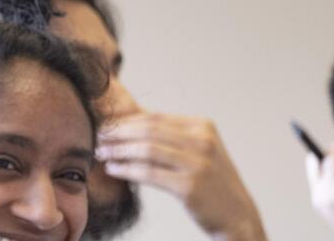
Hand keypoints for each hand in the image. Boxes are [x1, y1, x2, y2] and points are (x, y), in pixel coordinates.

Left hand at [96, 112, 265, 240]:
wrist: (237, 216)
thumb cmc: (210, 182)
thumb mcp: (198, 150)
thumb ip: (170, 134)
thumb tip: (132, 118)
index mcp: (203, 127)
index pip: (154, 118)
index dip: (124, 121)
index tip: (104, 126)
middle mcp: (203, 142)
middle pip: (147, 130)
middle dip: (117, 133)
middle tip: (96, 137)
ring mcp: (198, 164)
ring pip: (146, 150)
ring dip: (118, 150)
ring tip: (100, 153)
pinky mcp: (190, 186)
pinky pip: (148, 173)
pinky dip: (126, 169)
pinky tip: (112, 170)